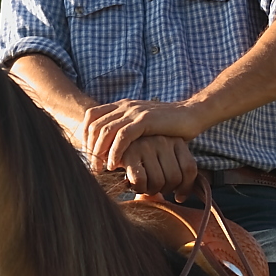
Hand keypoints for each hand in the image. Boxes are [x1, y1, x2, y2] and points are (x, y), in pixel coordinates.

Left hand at [82, 98, 204, 170]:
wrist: (191, 114)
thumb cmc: (167, 125)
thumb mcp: (141, 124)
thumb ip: (127, 130)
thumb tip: (111, 148)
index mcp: (121, 105)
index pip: (91, 116)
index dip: (84, 135)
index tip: (86, 154)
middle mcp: (124, 106)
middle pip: (95, 125)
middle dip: (89, 148)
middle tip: (91, 167)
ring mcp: (134, 112)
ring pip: (105, 131)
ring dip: (99, 152)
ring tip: (99, 169)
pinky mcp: (145, 120)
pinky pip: (123, 136)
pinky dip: (115, 151)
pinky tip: (114, 164)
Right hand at [120, 136, 197, 201]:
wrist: (110, 145)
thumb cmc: (141, 159)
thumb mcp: (162, 161)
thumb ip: (173, 174)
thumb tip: (181, 198)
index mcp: (175, 139)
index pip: (189, 168)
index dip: (186, 188)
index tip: (179, 196)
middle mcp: (162, 139)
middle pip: (175, 177)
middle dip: (164, 190)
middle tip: (154, 188)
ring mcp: (145, 145)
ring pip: (159, 181)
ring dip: (151, 191)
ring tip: (144, 186)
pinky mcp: (128, 152)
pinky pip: (141, 180)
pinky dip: (138, 188)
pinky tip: (133, 185)